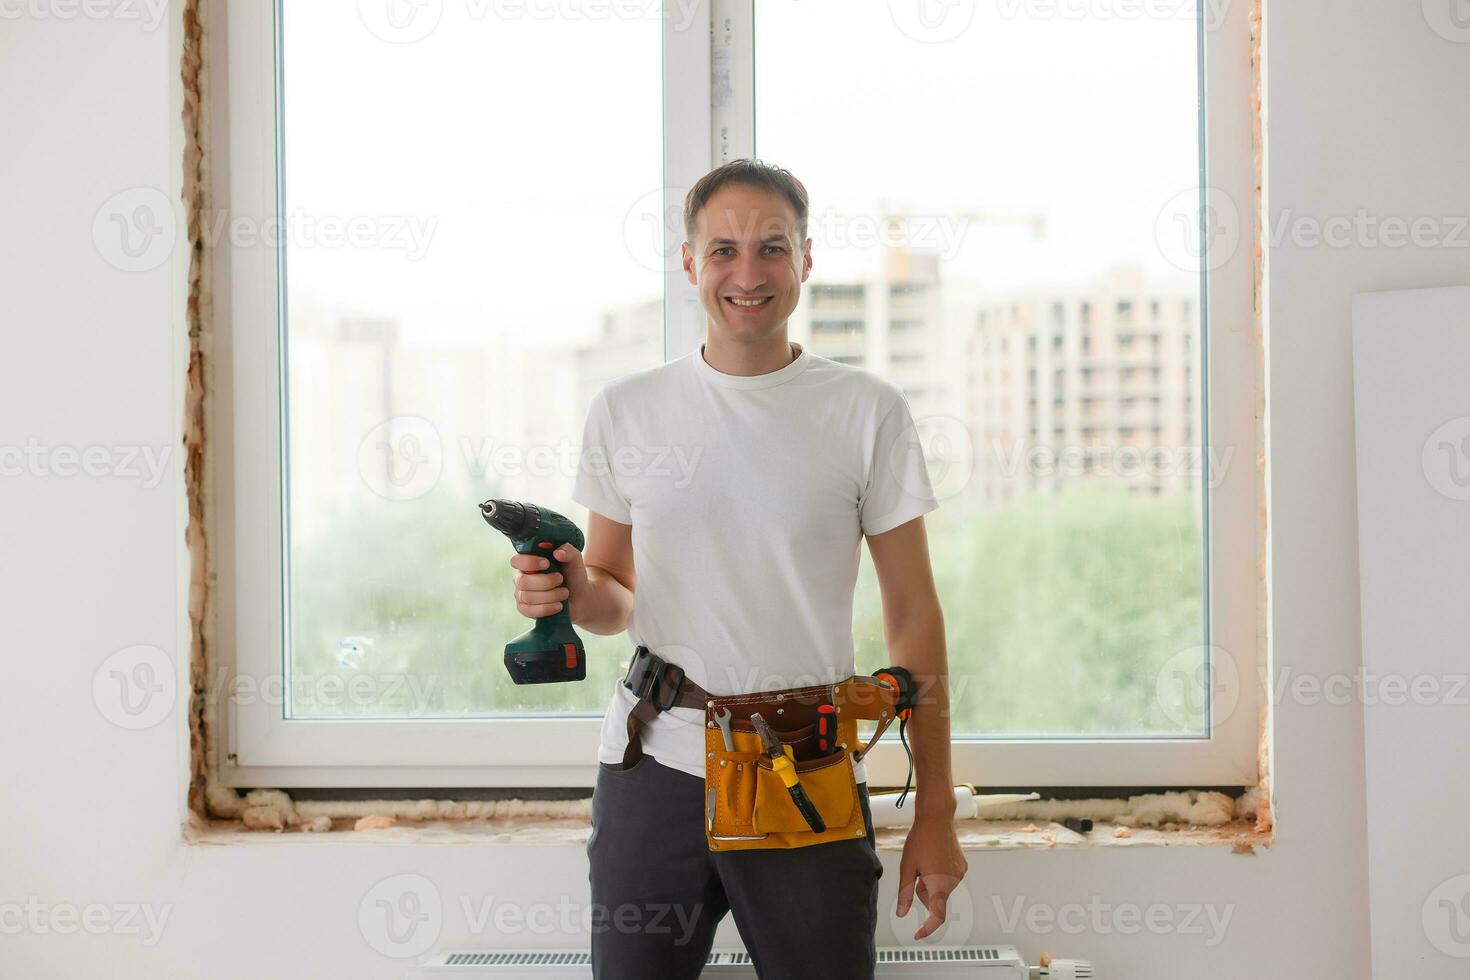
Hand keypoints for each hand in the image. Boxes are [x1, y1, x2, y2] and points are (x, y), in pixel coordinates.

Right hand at [509, 542, 589, 619]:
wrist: (580, 597)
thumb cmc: (573, 575)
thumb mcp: (574, 560)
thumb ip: (568, 551)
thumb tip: (557, 552)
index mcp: (529, 562)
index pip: (517, 561)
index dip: (529, 563)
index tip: (547, 564)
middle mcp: (521, 578)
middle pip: (523, 582)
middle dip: (546, 582)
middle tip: (561, 580)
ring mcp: (521, 594)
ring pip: (528, 597)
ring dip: (551, 596)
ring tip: (564, 593)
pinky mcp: (525, 609)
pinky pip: (528, 611)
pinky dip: (546, 608)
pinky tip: (558, 606)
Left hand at [895, 812, 968, 940]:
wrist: (937, 818)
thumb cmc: (920, 840)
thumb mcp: (907, 867)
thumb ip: (904, 893)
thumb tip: (901, 914)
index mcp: (939, 886)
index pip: (937, 917)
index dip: (927, 929)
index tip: (918, 934)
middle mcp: (953, 883)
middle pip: (935, 899)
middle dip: (923, 892)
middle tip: (915, 872)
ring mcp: (960, 874)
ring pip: (941, 888)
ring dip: (931, 881)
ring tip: (925, 859)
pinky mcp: (962, 866)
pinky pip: (948, 877)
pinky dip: (940, 874)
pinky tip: (934, 856)